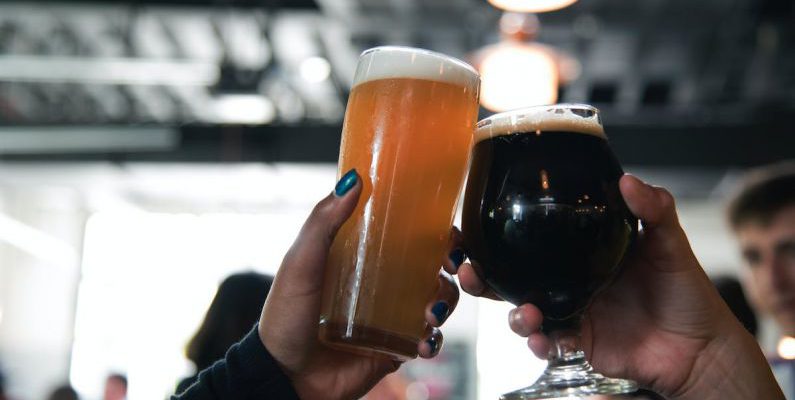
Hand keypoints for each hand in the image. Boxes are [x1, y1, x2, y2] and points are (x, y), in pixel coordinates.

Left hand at [259, 170, 459, 399]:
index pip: (407, 235)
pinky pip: (427, 341)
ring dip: (445, 302)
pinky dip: (434, 340)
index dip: (434, 230)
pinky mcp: (394, 348)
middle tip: (451, 269)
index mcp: (363, 257)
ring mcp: (391, 317)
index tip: (448, 230)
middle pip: (433, 267)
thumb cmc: (284, 317)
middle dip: (452, 267)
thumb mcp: (300, 263)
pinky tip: (423, 342)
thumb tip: (352, 180)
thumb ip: (323, 222)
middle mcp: (382, 284)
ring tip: (431, 312)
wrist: (284, 376)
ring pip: (437, 302)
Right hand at [457, 174, 782, 399]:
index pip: (533, 238)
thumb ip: (653, 209)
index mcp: (583, 251)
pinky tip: (543, 339)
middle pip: (514, 275)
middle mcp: (571, 279)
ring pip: (523, 309)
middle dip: (483, 276)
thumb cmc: (687, 293)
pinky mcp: (579, 341)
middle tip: (468, 271)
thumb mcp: (670, 243)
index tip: (472, 227)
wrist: (700, 349)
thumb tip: (628, 181)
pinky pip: (547, 341)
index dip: (500, 234)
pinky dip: (539, 342)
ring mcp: (573, 310)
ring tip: (524, 314)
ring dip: (512, 313)